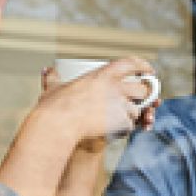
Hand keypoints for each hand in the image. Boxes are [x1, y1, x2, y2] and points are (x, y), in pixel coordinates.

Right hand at [36, 57, 159, 141]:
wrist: (57, 126)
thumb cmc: (53, 108)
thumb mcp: (53, 89)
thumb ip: (52, 78)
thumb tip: (47, 70)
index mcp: (102, 74)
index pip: (130, 63)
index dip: (142, 66)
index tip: (148, 71)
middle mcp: (115, 87)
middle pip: (142, 88)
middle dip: (142, 96)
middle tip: (136, 102)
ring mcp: (119, 104)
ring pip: (136, 110)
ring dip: (129, 116)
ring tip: (113, 121)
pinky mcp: (121, 121)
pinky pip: (129, 126)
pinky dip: (123, 130)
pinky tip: (110, 132)